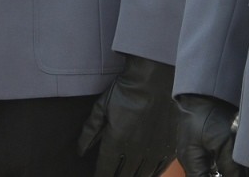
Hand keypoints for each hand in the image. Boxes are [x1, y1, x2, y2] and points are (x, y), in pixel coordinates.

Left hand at [78, 55, 177, 176]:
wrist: (154, 80)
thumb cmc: (125, 91)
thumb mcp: (101, 108)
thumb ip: (89, 132)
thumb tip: (80, 151)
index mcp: (116, 141)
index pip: (105, 169)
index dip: (100, 175)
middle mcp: (135, 150)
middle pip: (123, 176)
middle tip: (109, 175)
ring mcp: (154, 151)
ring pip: (141, 175)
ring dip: (131, 176)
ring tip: (124, 176)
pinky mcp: (169, 148)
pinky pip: (158, 170)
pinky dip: (150, 174)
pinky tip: (144, 174)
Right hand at [176, 94, 248, 176]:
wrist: (200, 95)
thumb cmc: (208, 115)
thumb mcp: (224, 143)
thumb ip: (229, 167)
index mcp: (190, 160)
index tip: (229, 174)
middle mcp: (186, 158)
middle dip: (215, 176)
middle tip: (230, 170)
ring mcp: (189, 152)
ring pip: (202, 172)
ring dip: (214, 174)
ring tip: (227, 168)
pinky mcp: (194, 146)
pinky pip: (203, 165)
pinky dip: (213, 169)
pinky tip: (223, 166)